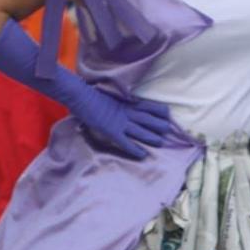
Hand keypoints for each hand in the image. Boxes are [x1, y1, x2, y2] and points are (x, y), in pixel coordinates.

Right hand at [63, 84, 184, 160]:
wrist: (80, 95)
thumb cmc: (90, 94)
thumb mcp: (107, 95)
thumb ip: (115, 101)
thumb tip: (117, 103)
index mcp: (125, 103)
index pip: (146, 106)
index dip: (158, 110)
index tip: (167, 113)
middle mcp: (126, 113)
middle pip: (147, 119)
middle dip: (158, 124)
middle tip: (168, 130)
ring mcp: (119, 122)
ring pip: (140, 131)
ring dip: (151, 137)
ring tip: (160, 143)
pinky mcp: (112, 131)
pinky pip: (126, 142)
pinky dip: (135, 149)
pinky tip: (142, 155)